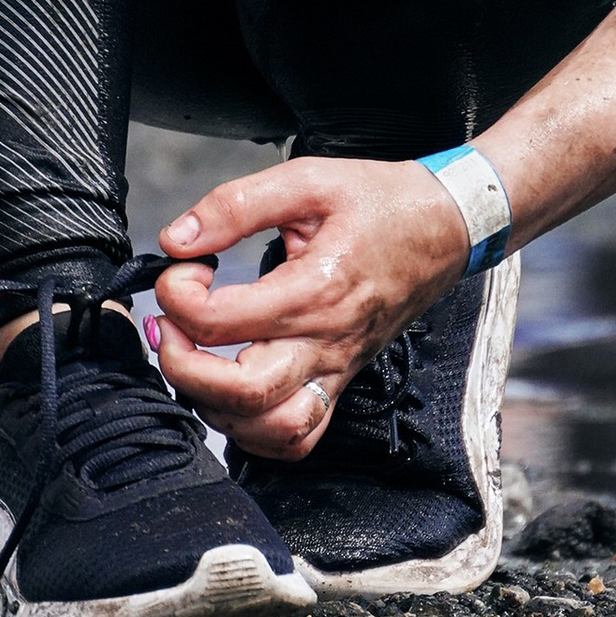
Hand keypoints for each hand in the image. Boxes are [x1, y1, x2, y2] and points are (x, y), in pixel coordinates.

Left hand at [148, 155, 475, 455]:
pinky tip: (233, 394)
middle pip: (241, 394)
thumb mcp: (307, 180)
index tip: (181, 268)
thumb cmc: (381, 203)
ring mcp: (335, 369)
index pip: (221, 321)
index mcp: (314, 290)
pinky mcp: (340, 380)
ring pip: (268, 429)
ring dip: (214, 405)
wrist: (445, 227)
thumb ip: (236, 206)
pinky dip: (255, 432)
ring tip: (196, 360)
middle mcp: (326, 342)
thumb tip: (177, 239)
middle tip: (169, 327)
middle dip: (182, 367)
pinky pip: (298, 436)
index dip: (177, 295)